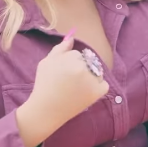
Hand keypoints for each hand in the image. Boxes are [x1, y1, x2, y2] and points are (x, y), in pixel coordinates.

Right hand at [17, 31, 109, 146]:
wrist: (46, 109)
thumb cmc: (44, 84)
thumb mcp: (46, 62)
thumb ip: (60, 48)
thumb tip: (72, 37)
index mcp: (71, 59)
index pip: (77, 54)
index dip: (69, 63)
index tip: (62, 73)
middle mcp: (83, 68)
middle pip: (88, 61)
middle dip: (81, 68)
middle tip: (69, 81)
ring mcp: (92, 81)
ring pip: (97, 71)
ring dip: (91, 76)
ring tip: (77, 87)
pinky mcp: (97, 93)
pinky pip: (104, 84)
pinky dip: (98, 87)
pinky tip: (86, 91)